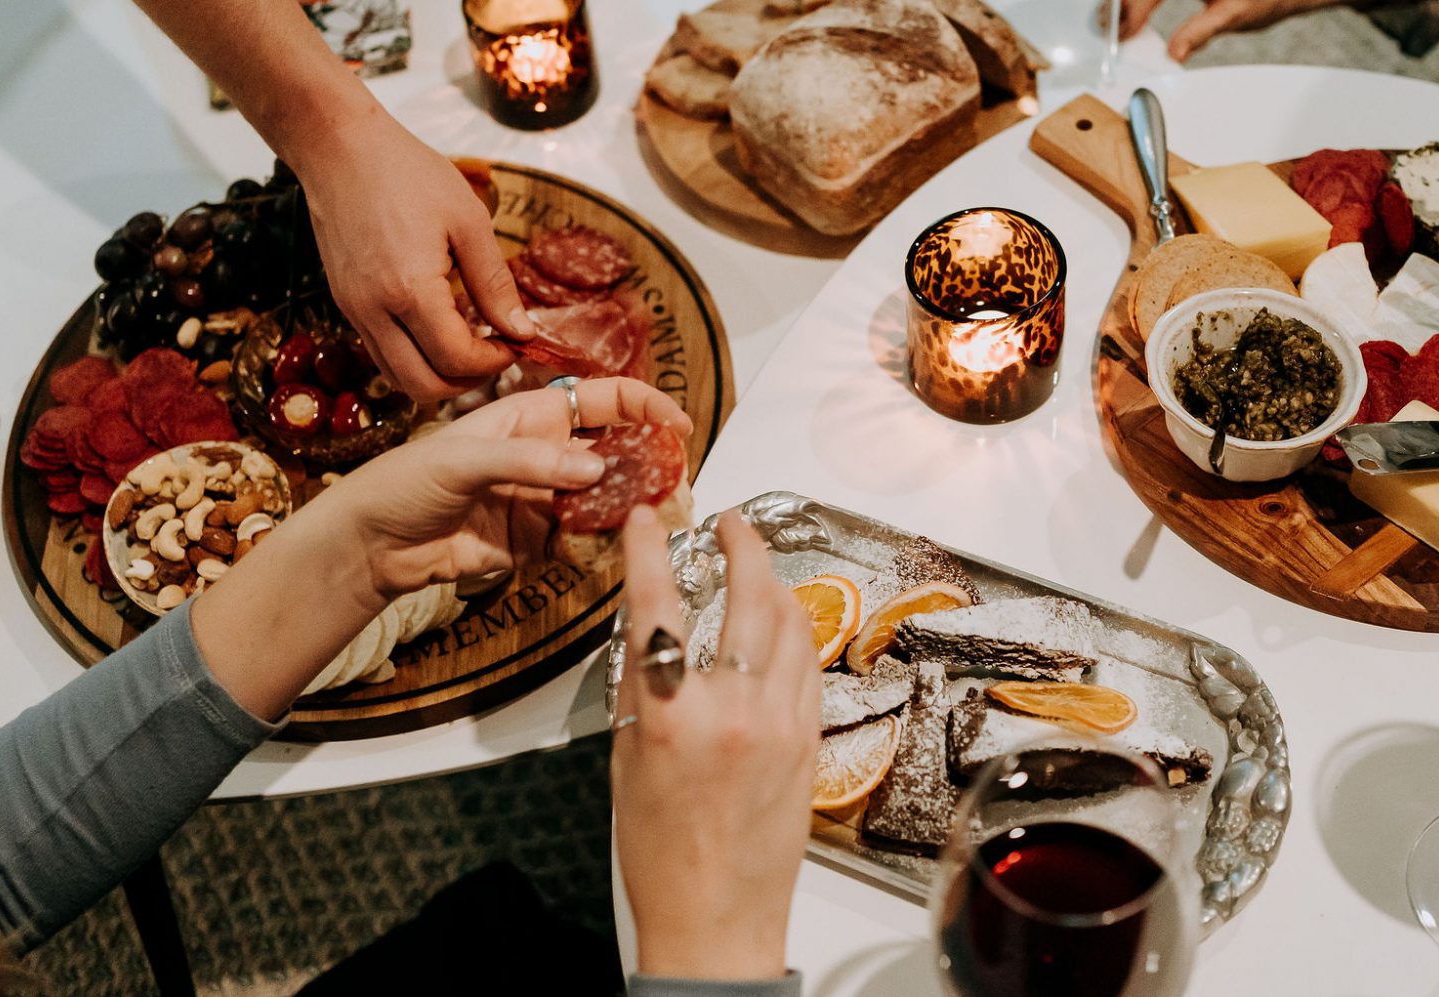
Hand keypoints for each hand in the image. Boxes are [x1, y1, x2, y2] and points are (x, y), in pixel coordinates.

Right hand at [300, 114, 533, 401]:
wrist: (339, 148)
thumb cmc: (406, 172)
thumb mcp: (467, 220)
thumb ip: (495, 283)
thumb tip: (521, 330)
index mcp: (408, 290)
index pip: (456, 358)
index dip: (494, 362)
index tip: (516, 342)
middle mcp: (373, 311)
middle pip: (423, 387)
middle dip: (468, 382)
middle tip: (496, 355)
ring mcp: (353, 311)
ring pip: (398, 378)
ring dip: (439, 375)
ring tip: (471, 344)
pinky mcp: (345, 304)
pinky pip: (381, 353)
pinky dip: (415, 357)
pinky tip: (440, 328)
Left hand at [316, 377, 691, 612]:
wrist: (373, 544)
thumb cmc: (406, 481)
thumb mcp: (464, 458)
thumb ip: (531, 462)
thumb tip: (594, 468)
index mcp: (533, 414)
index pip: (605, 399)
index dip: (646, 406)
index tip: (679, 425)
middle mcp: (548, 453)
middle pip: (617, 451)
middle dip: (649, 465)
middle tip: (673, 487)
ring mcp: (545, 497)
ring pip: (606, 500)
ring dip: (630, 510)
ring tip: (652, 523)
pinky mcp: (537, 541)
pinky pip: (582, 540)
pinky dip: (600, 546)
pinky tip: (610, 551)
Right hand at [614, 508, 818, 982]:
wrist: (718, 919)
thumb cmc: (663, 855)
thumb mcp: (628, 762)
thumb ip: (642, 691)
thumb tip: (651, 633)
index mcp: (672, 717)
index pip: (658, 606)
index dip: (650, 550)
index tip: (648, 518)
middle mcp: (733, 710)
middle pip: (749, 596)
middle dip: (742, 544)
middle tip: (728, 523)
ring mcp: (782, 722)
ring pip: (791, 623)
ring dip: (772, 583)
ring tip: (755, 566)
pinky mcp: (811, 739)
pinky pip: (806, 664)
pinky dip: (791, 633)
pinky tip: (778, 626)